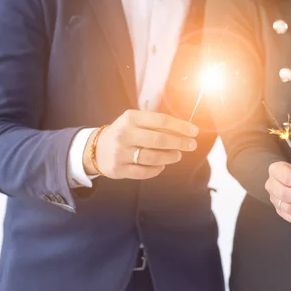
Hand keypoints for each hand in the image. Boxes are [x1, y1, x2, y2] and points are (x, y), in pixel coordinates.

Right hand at [83, 110, 198, 179]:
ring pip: (153, 157)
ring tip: (177, 155)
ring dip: (170, 157)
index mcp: (130, 118)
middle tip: (191, 145)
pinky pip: (144, 172)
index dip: (180, 126)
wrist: (96, 149)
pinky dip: (156, 169)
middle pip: (159, 139)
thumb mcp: (135, 122)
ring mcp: (120, 153)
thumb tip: (184, 131)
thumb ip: (156, 125)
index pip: (161, 120)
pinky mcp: (119, 169)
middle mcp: (124, 134)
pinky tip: (162, 165)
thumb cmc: (124, 133)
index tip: (194, 131)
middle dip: (179, 143)